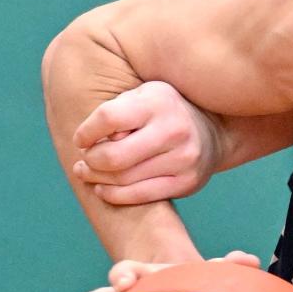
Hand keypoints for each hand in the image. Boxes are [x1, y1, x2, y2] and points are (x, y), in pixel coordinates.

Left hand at [73, 81, 219, 205]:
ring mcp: (184, 158)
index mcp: (158, 101)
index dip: (86, 133)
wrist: (212, 131)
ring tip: (87, 173)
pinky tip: (103, 189)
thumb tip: (95, 142)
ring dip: (97, 179)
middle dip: (90, 160)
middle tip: (83, 160)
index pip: (108, 119)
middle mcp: (174, 129)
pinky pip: (140, 195)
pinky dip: (114, 195)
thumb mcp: (143, 96)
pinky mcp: (187, 182)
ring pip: (124, 178)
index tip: (81, 140)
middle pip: (114, 156)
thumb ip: (117, 110)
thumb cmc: (163, 112)